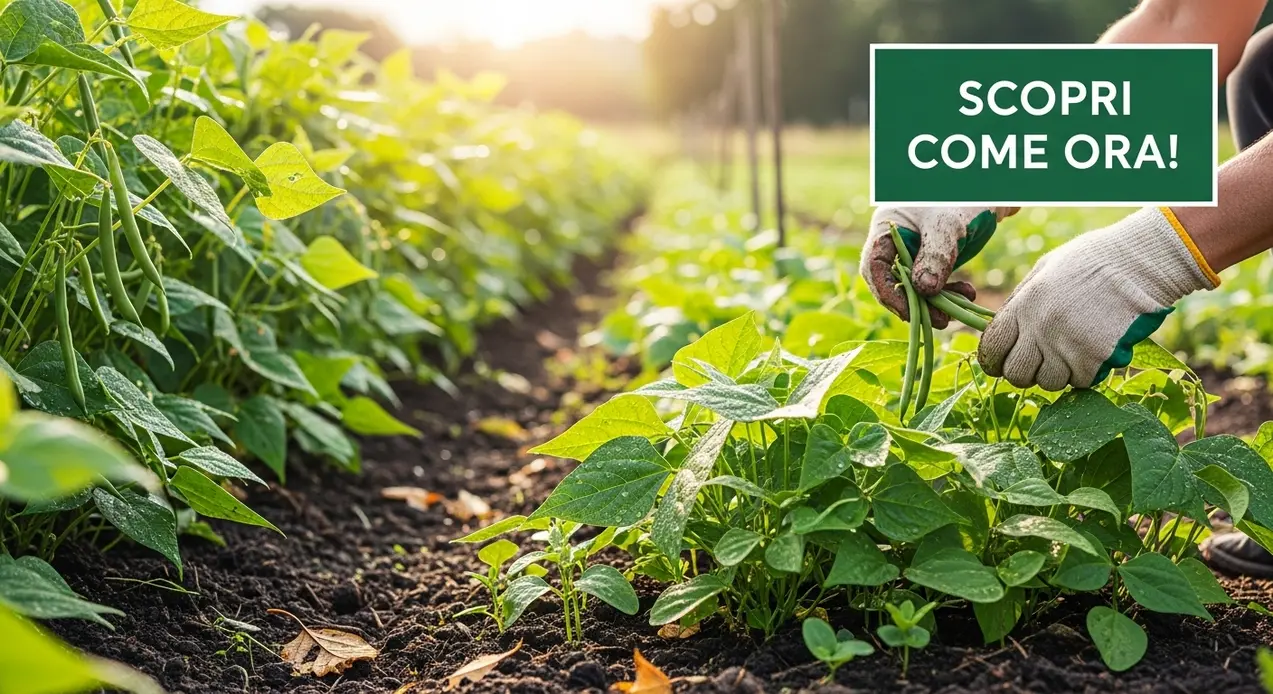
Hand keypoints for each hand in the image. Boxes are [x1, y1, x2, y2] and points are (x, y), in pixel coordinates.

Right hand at [862, 206, 1017, 327]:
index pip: (874, 267)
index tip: (911, 312)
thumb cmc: (965, 194)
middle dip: (916, 304)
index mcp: (887, 227)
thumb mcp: (948, 225)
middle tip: (941, 319)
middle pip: (893, 282)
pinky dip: (949, 293)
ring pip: (915, 286)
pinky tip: (968, 294)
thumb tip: (923, 291)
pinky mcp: (934, 257)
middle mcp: (896, 241)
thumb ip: (935, 256)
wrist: (995, 184)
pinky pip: (934, 283)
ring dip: (936, 302)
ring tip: (959, 309)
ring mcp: (915, 250)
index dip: (888, 293)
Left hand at [978, 207, 1218, 390]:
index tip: (1000, 364)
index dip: (993, 361)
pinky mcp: (1095, 359)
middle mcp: (1040, 329)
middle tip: (1039, 362)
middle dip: (1024, 372)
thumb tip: (1002, 327)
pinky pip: (1079, 382)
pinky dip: (1084, 373)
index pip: (992, 348)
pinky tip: (1092, 352)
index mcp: (1023, 305)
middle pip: (1016, 374)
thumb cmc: (1091, 261)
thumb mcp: (1044, 270)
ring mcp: (1067, 346)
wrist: (1139, 262)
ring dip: (1057, 374)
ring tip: (1071, 352)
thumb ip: (1020, 301)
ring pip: (1048, 383)